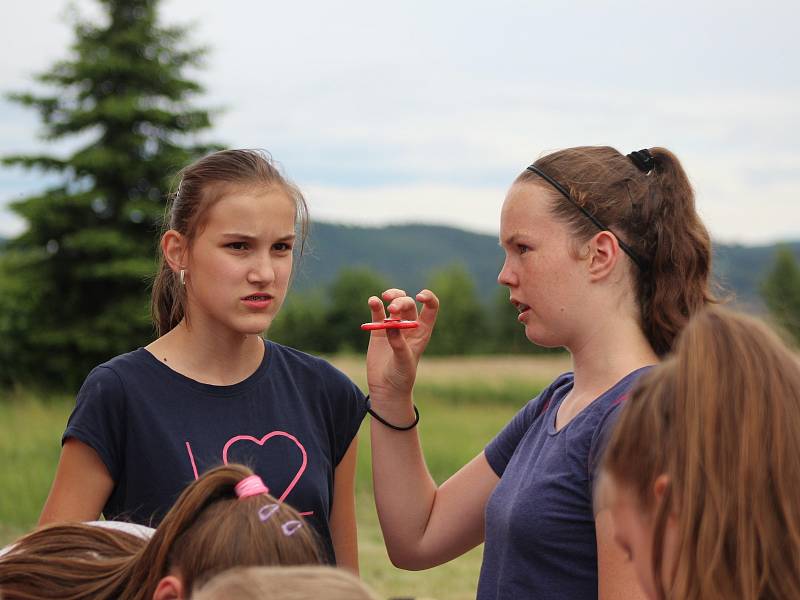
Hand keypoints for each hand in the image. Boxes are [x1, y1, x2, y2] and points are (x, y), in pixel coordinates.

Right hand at [366, 288, 438, 402]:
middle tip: (393, 310)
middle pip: (408, 304)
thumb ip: (398, 342)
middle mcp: (409, 326)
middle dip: (401, 302)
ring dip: (391, 296)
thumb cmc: (402, 376)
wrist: (386, 387)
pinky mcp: (378, 330)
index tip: (419, 296)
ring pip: (395, 302)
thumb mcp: (403, 360)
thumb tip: (391, 324)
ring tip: (383, 298)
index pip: (431, 308)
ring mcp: (394, 326)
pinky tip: (373, 301)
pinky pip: (378, 313)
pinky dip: (375, 305)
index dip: (428, 298)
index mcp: (422, 331)